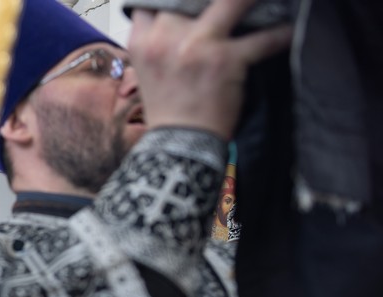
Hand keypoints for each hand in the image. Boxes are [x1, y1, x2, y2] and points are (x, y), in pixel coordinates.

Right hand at [129, 0, 291, 139]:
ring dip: (250, 1)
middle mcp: (165, 39)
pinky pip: (263, 39)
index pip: (152, 4)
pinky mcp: (226, 60)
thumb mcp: (148, 72)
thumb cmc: (168, 111)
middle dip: (212, 0)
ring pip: (232, 3)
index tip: (188, 2)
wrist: (179, 145)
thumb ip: (161, 42)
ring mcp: (196, 46)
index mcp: (142, 42)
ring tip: (264, 0)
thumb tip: (185, 21)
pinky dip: (280, 35)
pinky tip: (289, 30)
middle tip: (232, 4)